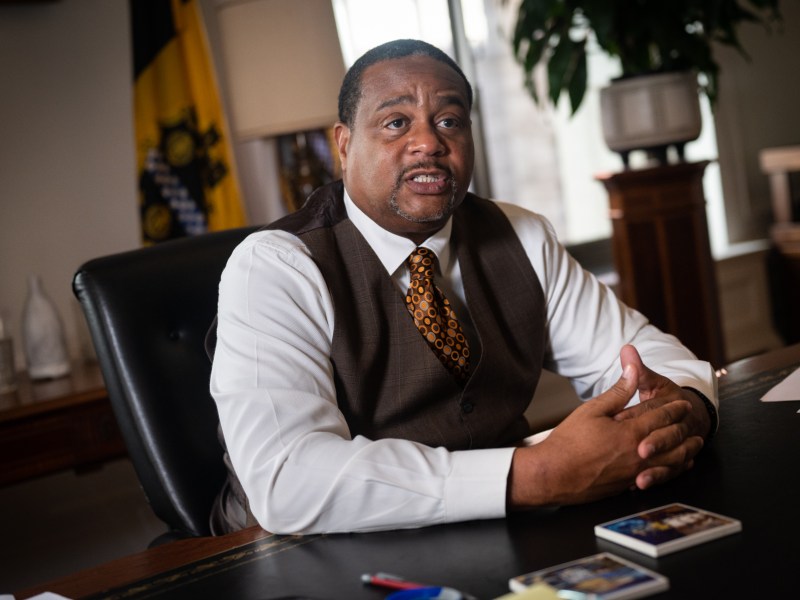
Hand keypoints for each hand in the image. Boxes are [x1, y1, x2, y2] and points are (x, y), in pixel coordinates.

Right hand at [508, 347, 702, 508]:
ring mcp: (635, 473)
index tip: (683, 403)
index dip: (674, 409)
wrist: (553, 474)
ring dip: (685, 452)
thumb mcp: (591, 410)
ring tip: (694, 446)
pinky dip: (672, 471)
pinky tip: (674, 468)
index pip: (661, 417)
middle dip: (684, 429)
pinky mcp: (628, 485)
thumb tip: (632, 370)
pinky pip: (658, 477)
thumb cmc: (568, 442)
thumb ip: (617, 392)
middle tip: (693, 422)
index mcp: (630, 432)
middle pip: (672, 441)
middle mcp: (638, 454)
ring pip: (670, 462)